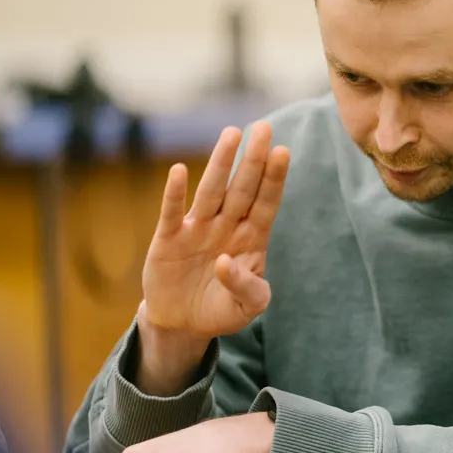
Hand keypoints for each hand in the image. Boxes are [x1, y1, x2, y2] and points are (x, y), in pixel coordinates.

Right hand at [137, 123, 289, 394]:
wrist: (183, 323)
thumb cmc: (221, 309)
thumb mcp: (245, 308)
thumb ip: (247, 289)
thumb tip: (225, 262)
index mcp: (251, 238)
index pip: (266, 203)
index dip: (274, 179)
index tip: (283, 151)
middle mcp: (226, 226)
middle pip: (242, 188)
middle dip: (253, 160)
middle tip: (263, 128)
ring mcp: (197, 229)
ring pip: (211, 192)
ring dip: (220, 164)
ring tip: (231, 134)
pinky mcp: (169, 239)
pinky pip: (172, 213)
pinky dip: (174, 193)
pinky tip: (179, 171)